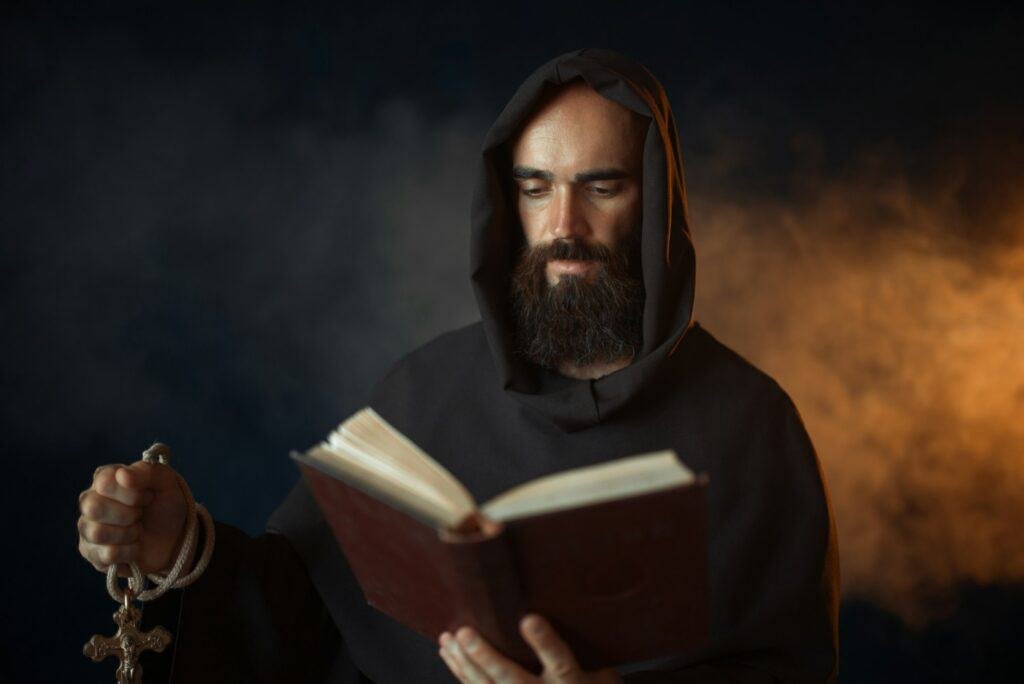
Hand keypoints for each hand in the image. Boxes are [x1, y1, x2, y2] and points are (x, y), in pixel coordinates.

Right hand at [78, 461, 187, 574]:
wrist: (174, 537)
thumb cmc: (165, 505)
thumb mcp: (165, 482)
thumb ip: (146, 472)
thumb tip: (122, 474)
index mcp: (105, 478)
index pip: (104, 483)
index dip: (132, 493)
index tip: (149, 496)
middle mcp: (90, 500)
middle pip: (94, 508)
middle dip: (128, 514)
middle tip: (141, 514)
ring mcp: (87, 527)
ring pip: (97, 533)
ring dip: (129, 533)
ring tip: (138, 530)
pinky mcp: (91, 553)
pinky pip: (106, 555)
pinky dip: (130, 551)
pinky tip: (135, 546)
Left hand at [437, 614, 621, 682]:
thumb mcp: (599, 670)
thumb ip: (580, 645)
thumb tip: (564, 605)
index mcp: (572, 683)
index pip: (560, 662)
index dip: (545, 642)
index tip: (529, 620)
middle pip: (512, 679)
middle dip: (486, 658)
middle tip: (465, 634)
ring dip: (466, 664)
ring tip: (450, 640)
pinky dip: (462, 673)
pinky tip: (449, 655)